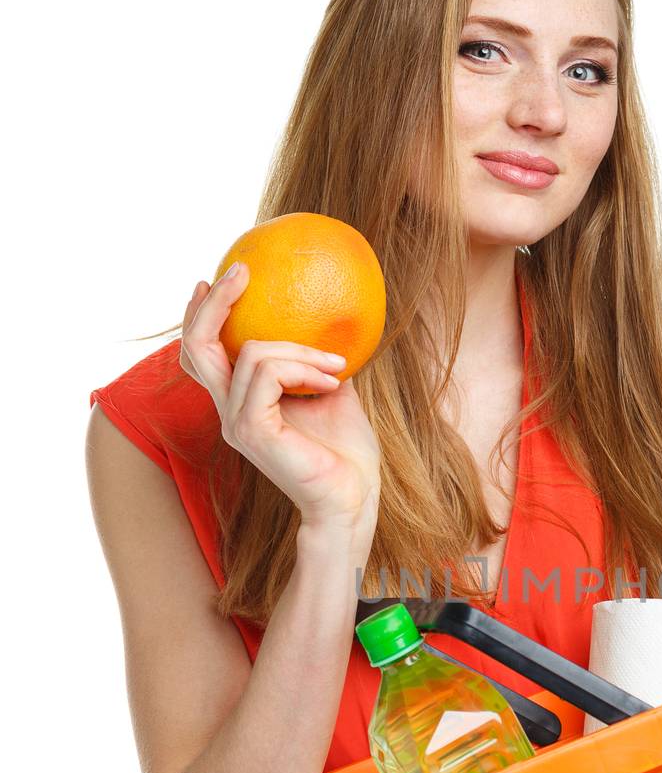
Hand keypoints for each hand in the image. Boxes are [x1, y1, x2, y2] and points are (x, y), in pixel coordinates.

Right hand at [180, 262, 380, 534]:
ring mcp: (236, 422)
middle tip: (242, 272)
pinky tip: (333, 383)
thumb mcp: (333, 392)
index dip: (201, 315)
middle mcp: (230, 411)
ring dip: (302, 349)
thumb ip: (318, 361)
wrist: (353, 500)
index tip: (221, 278)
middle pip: (197, 347)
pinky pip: (268, 373)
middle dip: (215, 303)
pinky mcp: (252, 431)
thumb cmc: (347, 454)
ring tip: (337, 367)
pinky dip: (303, 368)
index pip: (203, 355)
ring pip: (252, 353)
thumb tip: (331, 320)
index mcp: (243, 403)